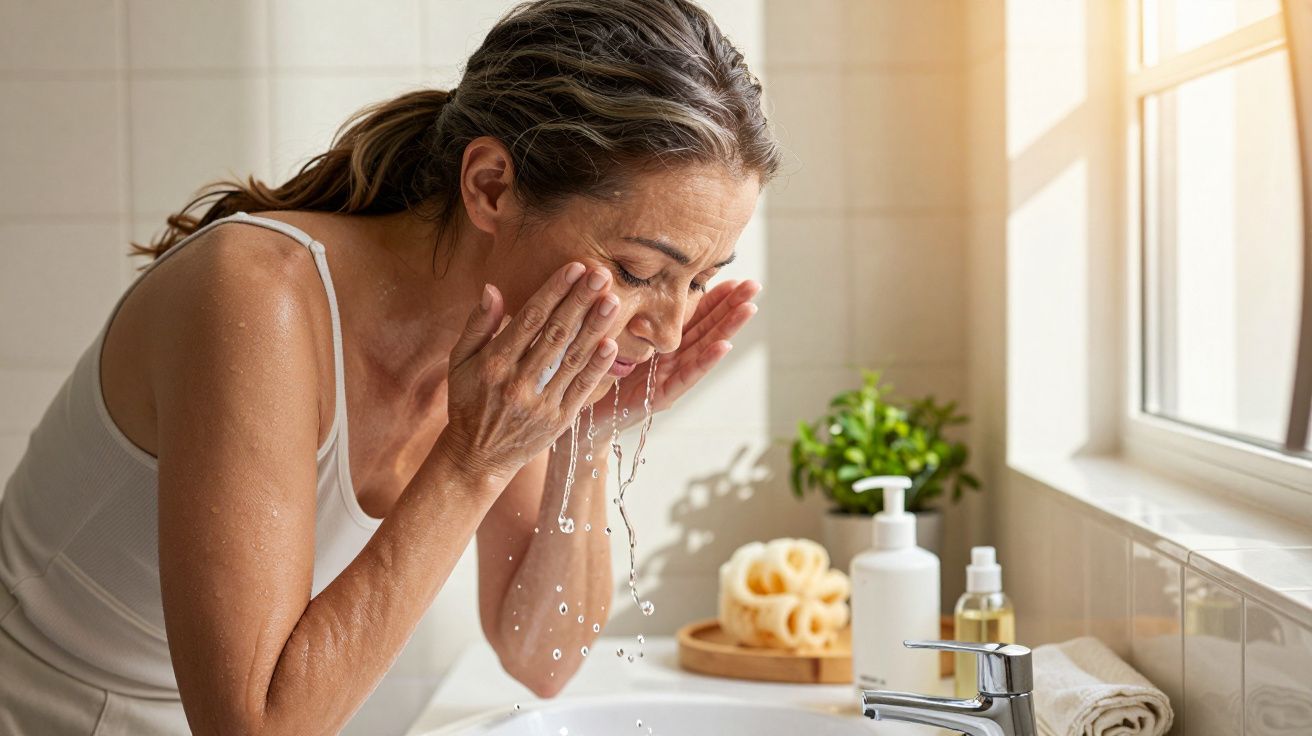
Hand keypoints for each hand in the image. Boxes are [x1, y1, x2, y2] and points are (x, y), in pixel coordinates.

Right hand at [434, 262, 620, 482]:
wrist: (477, 456)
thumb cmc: (468, 401)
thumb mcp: (459, 362)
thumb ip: (477, 325)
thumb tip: (491, 289)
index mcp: (494, 364)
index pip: (528, 320)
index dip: (553, 292)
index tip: (574, 268)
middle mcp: (518, 382)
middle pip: (555, 335)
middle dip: (579, 302)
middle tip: (602, 274)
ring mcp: (540, 403)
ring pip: (572, 359)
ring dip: (595, 328)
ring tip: (613, 301)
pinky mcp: (558, 421)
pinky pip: (581, 389)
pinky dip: (597, 367)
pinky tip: (612, 344)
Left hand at [596, 279, 759, 432]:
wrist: (582, 414)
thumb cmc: (597, 372)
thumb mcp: (615, 334)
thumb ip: (631, 314)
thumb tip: (637, 275)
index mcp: (662, 342)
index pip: (694, 315)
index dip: (715, 297)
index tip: (735, 277)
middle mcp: (671, 359)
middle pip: (707, 328)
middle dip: (731, 307)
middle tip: (754, 286)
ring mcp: (669, 379)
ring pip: (704, 349)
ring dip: (728, 329)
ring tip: (748, 309)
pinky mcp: (661, 397)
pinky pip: (686, 377)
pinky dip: (706, 361)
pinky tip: (724, 346)